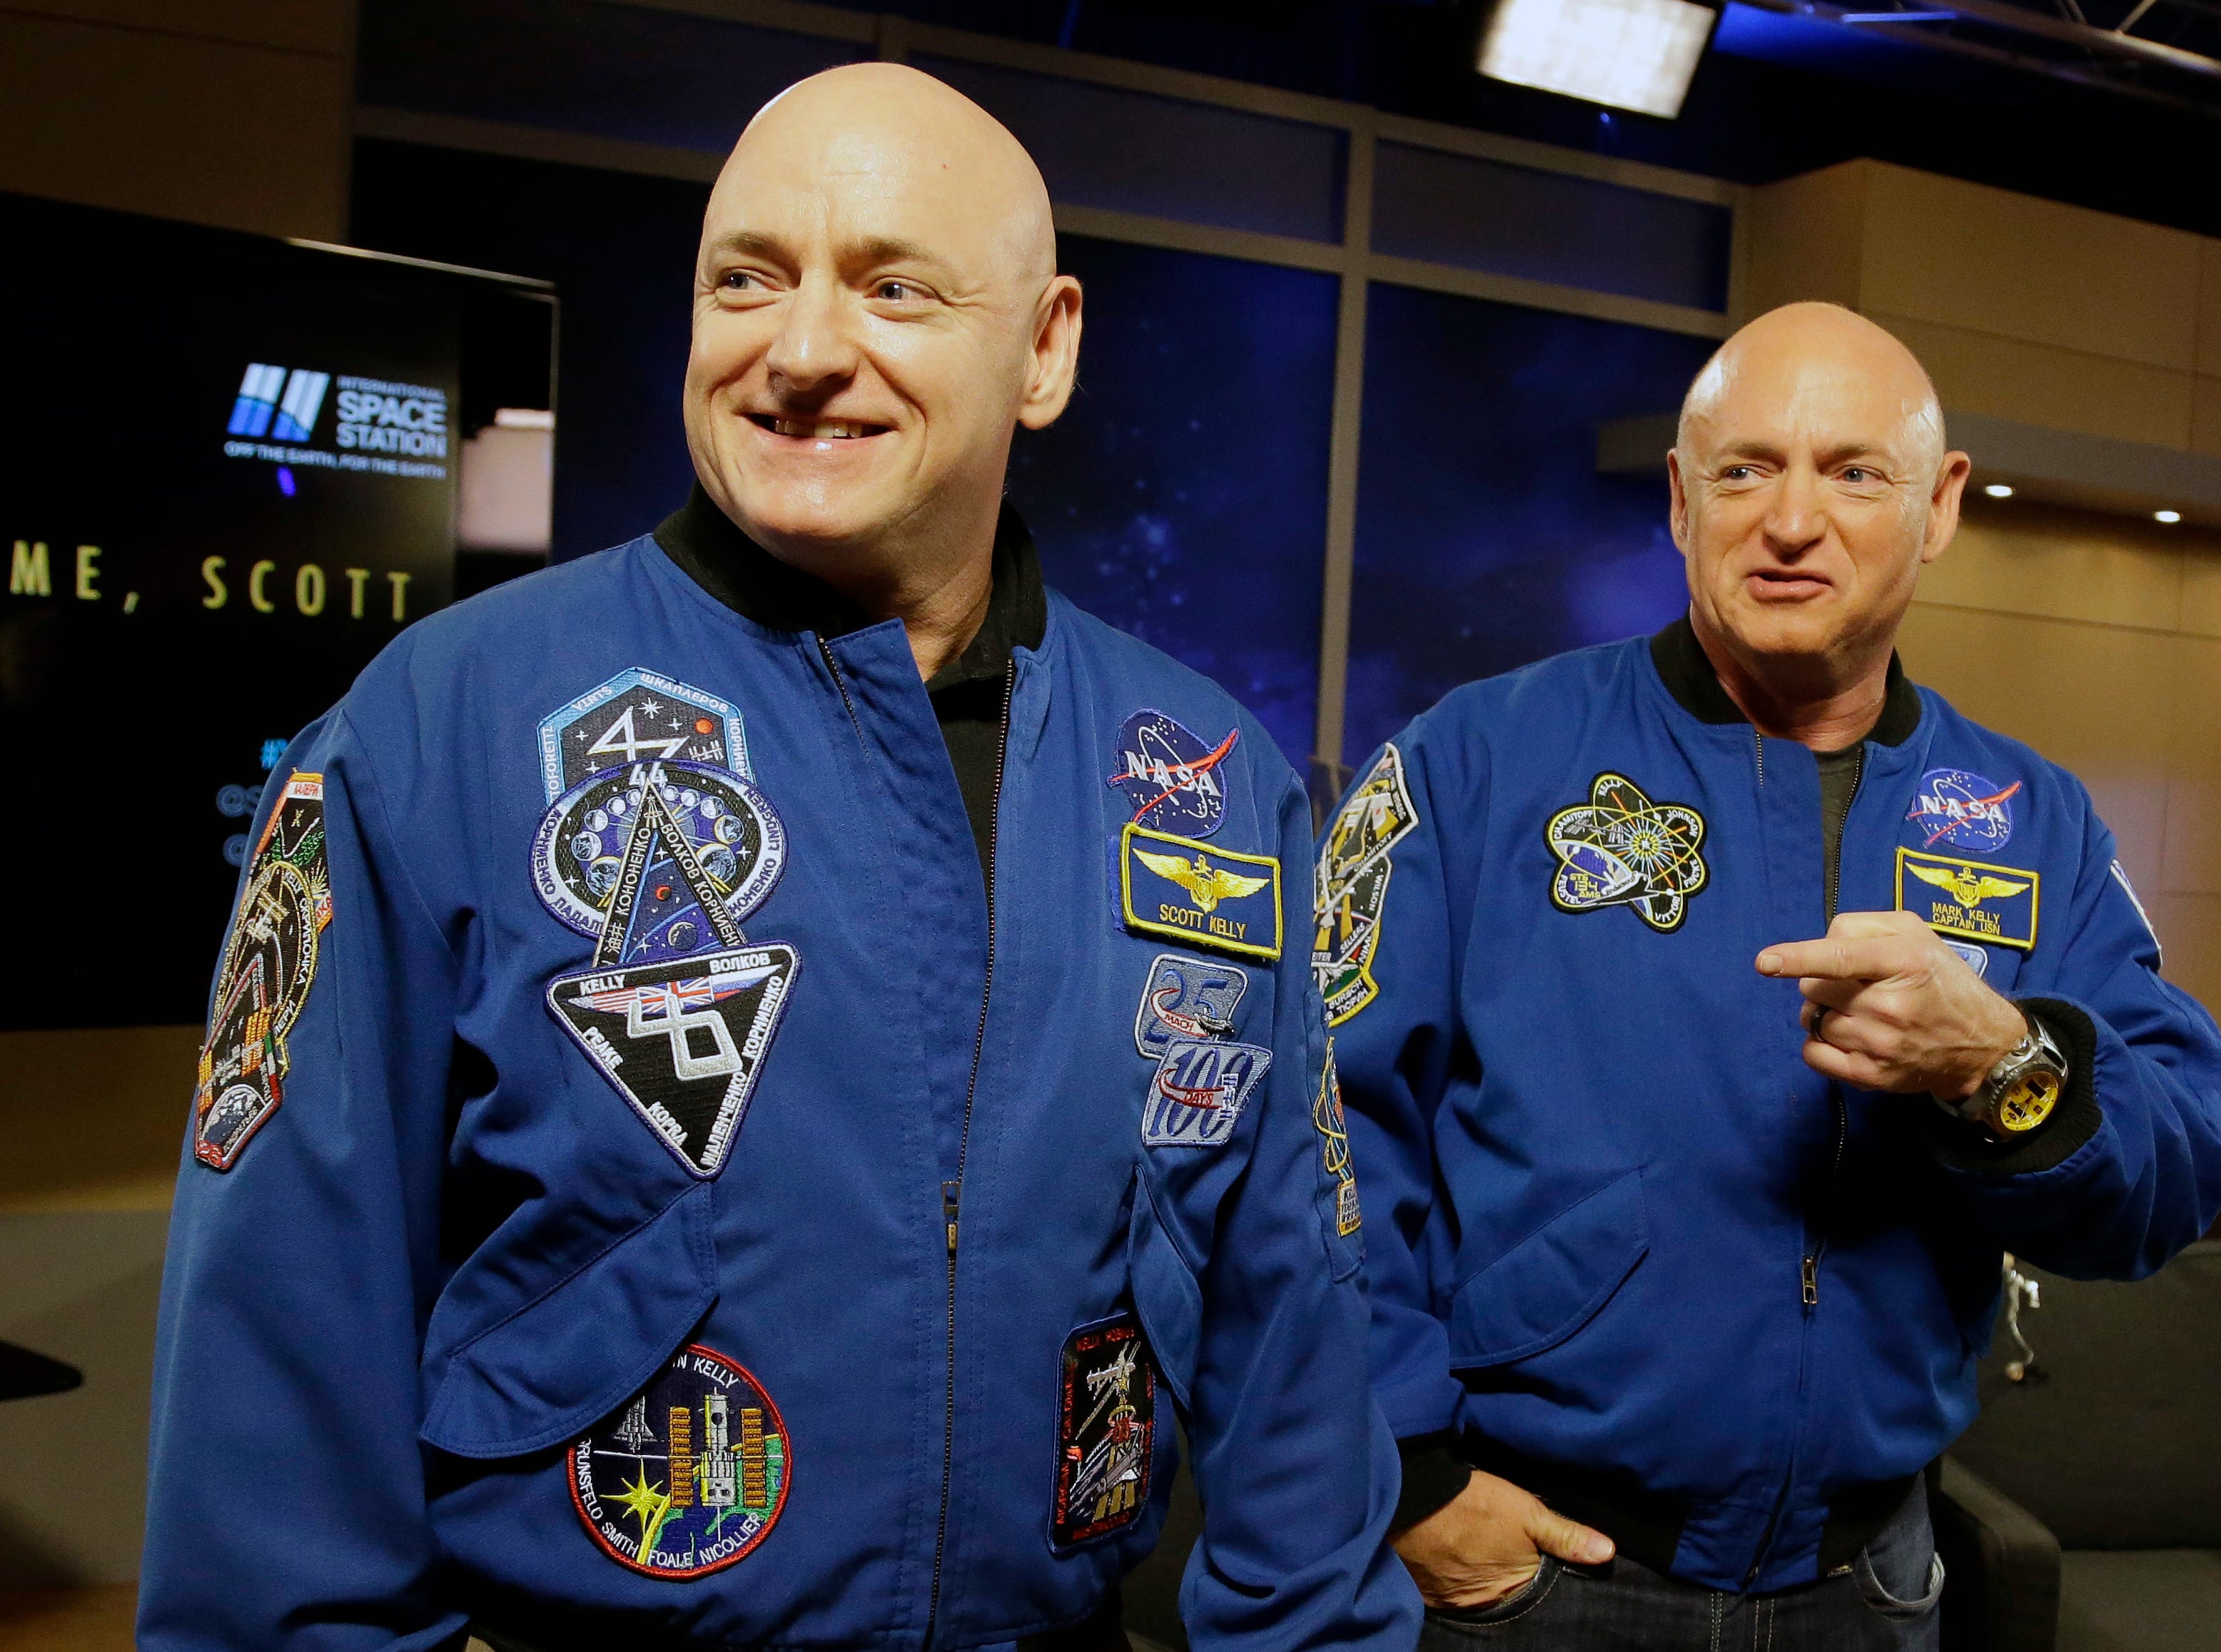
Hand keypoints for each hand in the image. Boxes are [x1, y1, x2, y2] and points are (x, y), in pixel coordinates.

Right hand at [1391, 1469, 1613, 1609]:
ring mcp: (1451, 1600)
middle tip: (1501, 1552)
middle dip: (1506, 1580)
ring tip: (1476, 1553)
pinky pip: (1447, 1592)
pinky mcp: (1426, 1591)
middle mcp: (1482, 1603)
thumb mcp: (1527, 1512)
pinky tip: (1453, 1558)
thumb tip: (1608, 1552)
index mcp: (1512, 1589)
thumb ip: (1565, 1535)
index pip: (1534, 1592)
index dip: (1536, 1574)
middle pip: (1503, 1596)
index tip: (1532, 1558)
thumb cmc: (1473, 1502)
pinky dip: (1452, 1580)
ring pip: (1475, 1594)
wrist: (1413, 1493)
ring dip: (1478, 1580)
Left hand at [1757, 911, 2026, 1099]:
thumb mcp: (1915, 934)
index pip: (1840, 959)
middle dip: (1821, 983)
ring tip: (1857, 1011)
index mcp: (1903, 962)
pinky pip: (1814, 1056)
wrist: (1983, 1044)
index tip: (1765, 962)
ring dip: (1823, 1013)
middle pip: (1813, 989)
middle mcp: (1890, 1005)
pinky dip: (1819, 1043)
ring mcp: (1881, 1045)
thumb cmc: (1942, 979)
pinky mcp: (1872, 1077)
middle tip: (1852, 986)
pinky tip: (1847, 1036)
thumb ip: (1863, 926)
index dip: (1798, 958)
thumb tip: (1821, 943)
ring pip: (1813, 1021)